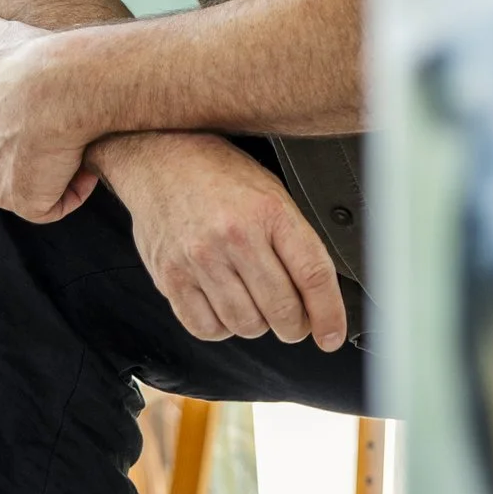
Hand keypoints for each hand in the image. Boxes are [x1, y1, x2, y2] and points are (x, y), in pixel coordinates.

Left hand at [0, 9, 100, 220]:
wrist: (58, 81)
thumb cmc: (35, 56)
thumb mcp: (2, 36)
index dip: (25, 127)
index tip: (52, 110)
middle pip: (9, 163)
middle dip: (38, 153)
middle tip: (68, 130)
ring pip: (33, 185)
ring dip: (58, 170)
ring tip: (81, 143)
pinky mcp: (22, 201)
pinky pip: (52, 205)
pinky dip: (73, 189)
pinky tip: (87, 163)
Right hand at [95, 133, 347, 350]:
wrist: (160, 157)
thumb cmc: (219, 175)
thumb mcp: (271, 193)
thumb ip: (295, 242)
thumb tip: (317, 299)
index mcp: (268, 211)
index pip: (312, 275)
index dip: (329, 315)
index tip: (331, 336)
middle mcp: (234, 235)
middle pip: (281, 310)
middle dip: (294, 326)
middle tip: (293, 319)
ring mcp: (199, 258)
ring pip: (246, 325)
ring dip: (257, 324)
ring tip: (252, 303)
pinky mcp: (170, 276)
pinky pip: (207, 328)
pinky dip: (221, 327)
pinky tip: (223, 304)